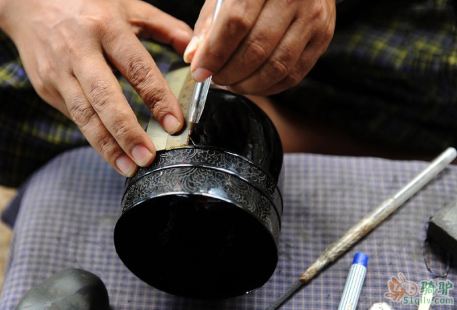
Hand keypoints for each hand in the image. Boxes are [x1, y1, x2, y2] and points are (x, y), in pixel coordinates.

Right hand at [0, 0, 191, 175]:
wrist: (27, 2)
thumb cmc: (87, 4)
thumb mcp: (127, 7)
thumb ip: (164, 27)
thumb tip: (194, 51)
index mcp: (107, 27)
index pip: (137, 69)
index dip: (157, 99)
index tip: (175, 125)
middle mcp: (80, 50)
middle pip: (105, 98)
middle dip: (127, 132)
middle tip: (148, 158)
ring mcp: (59, 72)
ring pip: (85, 115)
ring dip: (108, 146)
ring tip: (130, 168)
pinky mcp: (47, 88)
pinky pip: (75, 117)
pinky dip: (95, 138)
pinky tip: (113, 154)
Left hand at [184, 0, 335, 94]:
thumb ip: (210, 23)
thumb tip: (194, 58)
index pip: (236, 24)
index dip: (215, 53)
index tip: (200, 72)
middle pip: (257, 49)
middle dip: (230, 73)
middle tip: (215, 78)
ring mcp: (313, 19)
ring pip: (277, 67)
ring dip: (248, 84)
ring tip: (232, 83)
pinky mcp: (323, 38)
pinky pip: (294, 74)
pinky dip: (269, 87)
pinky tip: (253, 84)